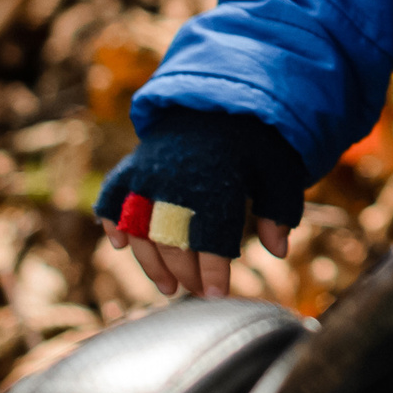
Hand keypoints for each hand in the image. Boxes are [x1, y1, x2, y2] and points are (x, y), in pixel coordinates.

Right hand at [91, 105, 308, 299]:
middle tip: (196, 292)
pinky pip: (112, 199)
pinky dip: (112, 222)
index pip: (212, 236)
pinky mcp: (131, 167)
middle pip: (174, 239)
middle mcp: (177, 178)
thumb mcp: (280, 168)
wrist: (218, 98)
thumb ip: (280, 208)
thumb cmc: (254, 140)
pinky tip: (121, 245)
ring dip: (151, 262)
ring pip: (140, 229)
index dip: (213, 270)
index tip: (217, 294)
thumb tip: (280, 251)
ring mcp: (148, 173)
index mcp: (218, 179)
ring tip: (168, 288)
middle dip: (185, 272)